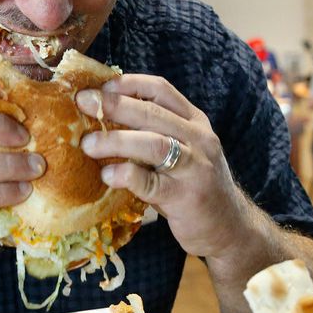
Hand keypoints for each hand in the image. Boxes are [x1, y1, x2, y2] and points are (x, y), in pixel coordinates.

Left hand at [76, 74, 250, 259]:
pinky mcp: (186, 196)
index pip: (162, 90)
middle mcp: (198, 139)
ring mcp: (195, 167)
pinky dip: (127, 176)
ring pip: (154, 144)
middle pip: (152, 113)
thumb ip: (153, 136)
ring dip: (117, 141)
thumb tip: (101, 124)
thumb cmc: (193, 188)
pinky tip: (107, 176)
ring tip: (88, 144)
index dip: (129, 84)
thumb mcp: (182, 153)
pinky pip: (153, 183)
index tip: (100, 85)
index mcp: (195, 122)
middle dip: (114, 106)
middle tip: (83, 104)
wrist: (229, 229)